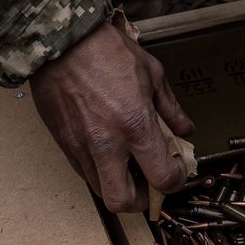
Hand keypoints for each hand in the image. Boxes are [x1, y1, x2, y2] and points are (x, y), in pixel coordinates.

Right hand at [30, 20, 193, 213]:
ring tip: (129, 164)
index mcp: (134, 125)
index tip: (176, 168)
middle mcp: (106, 144)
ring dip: (119, 186)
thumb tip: (184, 129)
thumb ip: (170, 108)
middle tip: (149, 181)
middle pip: (124, 202)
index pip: (161, 178)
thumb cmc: (106, 50)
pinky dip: (99, 171)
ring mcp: (81, 147)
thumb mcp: (152, 73)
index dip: (175, 180)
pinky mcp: (63, 143)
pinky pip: (83, 172)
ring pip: (101, 191)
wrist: (60, 42)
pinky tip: (108, 151)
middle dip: (142, 199)